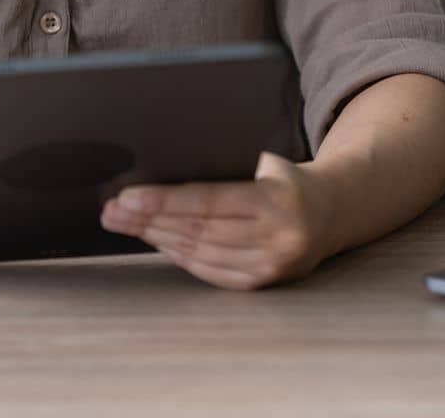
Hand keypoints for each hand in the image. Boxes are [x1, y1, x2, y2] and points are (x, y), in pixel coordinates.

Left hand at [99, 150, 329, 290]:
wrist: (333, 211)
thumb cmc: (287, 177)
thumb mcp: (267, 161)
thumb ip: (225, 167)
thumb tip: (163, 168)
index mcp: (277, 200)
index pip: (207, 202)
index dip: (163, 201)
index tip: (127, 197)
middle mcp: (276, 238)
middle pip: (197, 230)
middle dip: (148, 220)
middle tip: (111, 211)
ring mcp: (270, 266)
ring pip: (199, 253)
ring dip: (156, 238)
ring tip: (123, 224)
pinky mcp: (263, 283)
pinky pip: (210, 271)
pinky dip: (178, 256)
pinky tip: (156, 241)